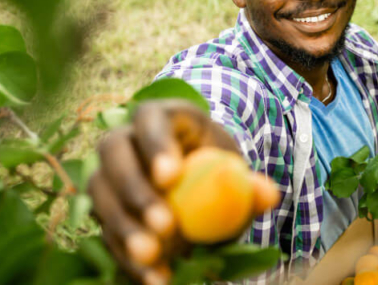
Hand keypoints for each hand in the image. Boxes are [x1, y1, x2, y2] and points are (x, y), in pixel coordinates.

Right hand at [88, 99, 240, 284]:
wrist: (198, 182)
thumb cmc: (217, 166)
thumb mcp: (234, 168)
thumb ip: (250, 182)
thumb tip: (269, 196)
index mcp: (162, 116)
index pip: (149, 118)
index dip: (154, 144)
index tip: (170, 177)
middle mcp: (126, 138)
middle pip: (114, 153)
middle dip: (136, 190)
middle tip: (164, 225)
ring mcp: (109, 172)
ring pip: (100, 193)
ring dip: (124, 228)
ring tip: (154, 256)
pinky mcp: (104, 207)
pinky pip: (106, 232)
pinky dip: (128, 258)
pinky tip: (155, 278)